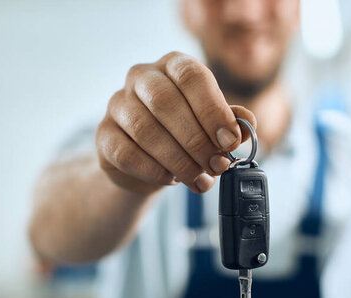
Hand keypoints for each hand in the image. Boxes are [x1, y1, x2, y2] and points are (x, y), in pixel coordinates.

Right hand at [96, 51, 255, 194]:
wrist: (149, 162)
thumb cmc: (187, 135)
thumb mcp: (214, 127)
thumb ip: (231, 123)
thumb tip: (246, 125)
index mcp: (174, 66)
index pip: (192, 76)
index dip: (213, 110)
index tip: (230, 141)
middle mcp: (142, 77)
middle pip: (166, 102)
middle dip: (197, 140)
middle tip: (217, 165)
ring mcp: (118, 104)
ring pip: (145, 130)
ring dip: (178, 160)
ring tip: (199, 179)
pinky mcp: (103, 134)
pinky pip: (127, 153)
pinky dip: (154, 170)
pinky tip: (171, 179)